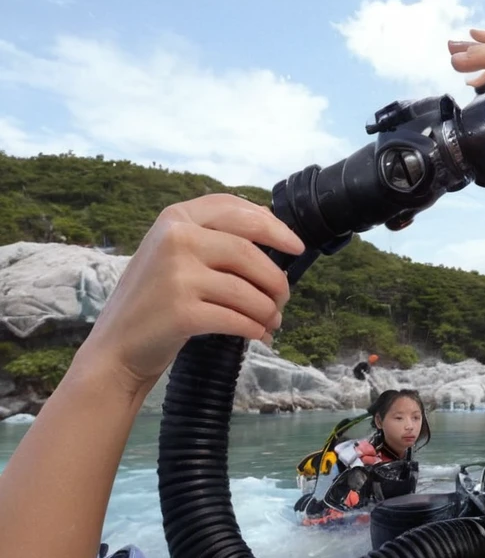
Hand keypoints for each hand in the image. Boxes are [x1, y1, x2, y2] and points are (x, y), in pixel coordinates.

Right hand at [77, 194, 303, 396]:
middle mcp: (174, 239)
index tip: (296, 246)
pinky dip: (255, 329)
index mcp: (174, 219)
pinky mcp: (182, 312)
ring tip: (271, 321)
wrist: (116, 349)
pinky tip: (258, 335)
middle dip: (276, 280)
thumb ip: (213, 238)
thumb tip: (270, 227)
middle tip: (283, 299)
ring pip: (249, 291)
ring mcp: (176, 275)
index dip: (272, 226)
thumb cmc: (154, 303)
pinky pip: (239, 319)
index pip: (233, 209)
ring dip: (269, 311)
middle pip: (249, 253)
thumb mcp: (174, 256)